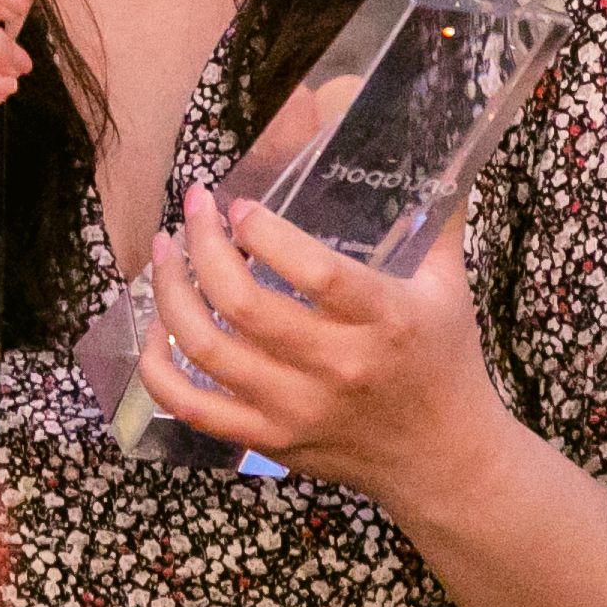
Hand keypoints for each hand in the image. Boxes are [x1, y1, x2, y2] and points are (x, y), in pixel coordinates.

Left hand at [142, 195, 513, 515]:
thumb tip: (434, 147)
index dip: (264, 233)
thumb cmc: (443, 360)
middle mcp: (336, 367)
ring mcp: (296, 409)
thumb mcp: (448, 284)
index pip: (314, 273)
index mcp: (385, 320)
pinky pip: (192, 407)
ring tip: (166, 251)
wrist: (443, 459)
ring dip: (172, 293)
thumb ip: (437, 213)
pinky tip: (157, 328)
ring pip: (207, 350)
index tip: (240, 205)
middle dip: (203, 245)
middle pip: (244, 305)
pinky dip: (159, 367)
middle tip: (194, 208)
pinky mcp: (269, 439)